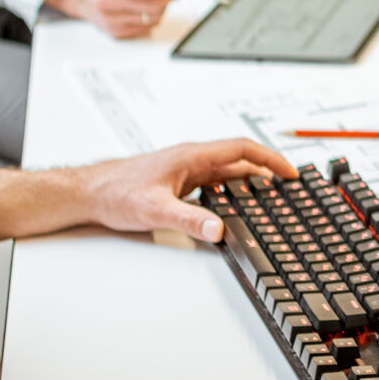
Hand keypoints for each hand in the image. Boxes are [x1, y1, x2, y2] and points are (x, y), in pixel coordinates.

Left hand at [64, 137, 294, 242]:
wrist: (89, 193)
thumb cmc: (115, 192)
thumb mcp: (155, 210)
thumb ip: (189, 220)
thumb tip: (219, 229)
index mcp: (192, 156)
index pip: (242, 149)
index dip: (269, 159)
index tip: (289, 172)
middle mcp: (192, 160)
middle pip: (239, 161)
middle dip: (266, 173)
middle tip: (287, 189)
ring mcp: (186, 172)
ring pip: (227, 174)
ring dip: (249, 184)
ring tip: (269, 200)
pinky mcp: (179, 184)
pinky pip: (213, 185)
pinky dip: (231, 194)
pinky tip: (233, 210)